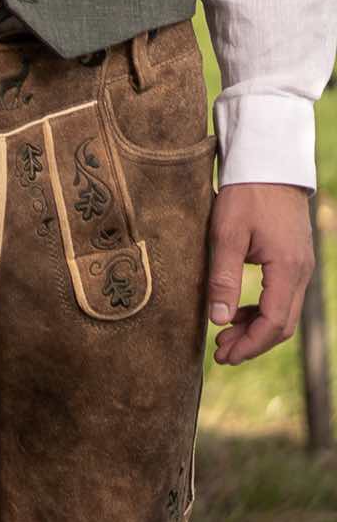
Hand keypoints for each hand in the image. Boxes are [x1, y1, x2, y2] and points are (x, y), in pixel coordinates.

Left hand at [207, 182, 315, 365]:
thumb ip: (223, 278)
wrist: (268, 165)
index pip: (274, 323)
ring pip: (283, 312)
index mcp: (287, 269)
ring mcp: (301, 266)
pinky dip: (261, 311)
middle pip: (282, 324)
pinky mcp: (294, 260)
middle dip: (252, 343)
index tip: (223, 355)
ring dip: (256, 329)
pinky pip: (282, 297)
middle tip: (220, 354)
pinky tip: (237, 313)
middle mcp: (301, 272)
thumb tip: (219, 319)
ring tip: (223, 337)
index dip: (249, 344)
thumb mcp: (225, 235)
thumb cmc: (244, 195)